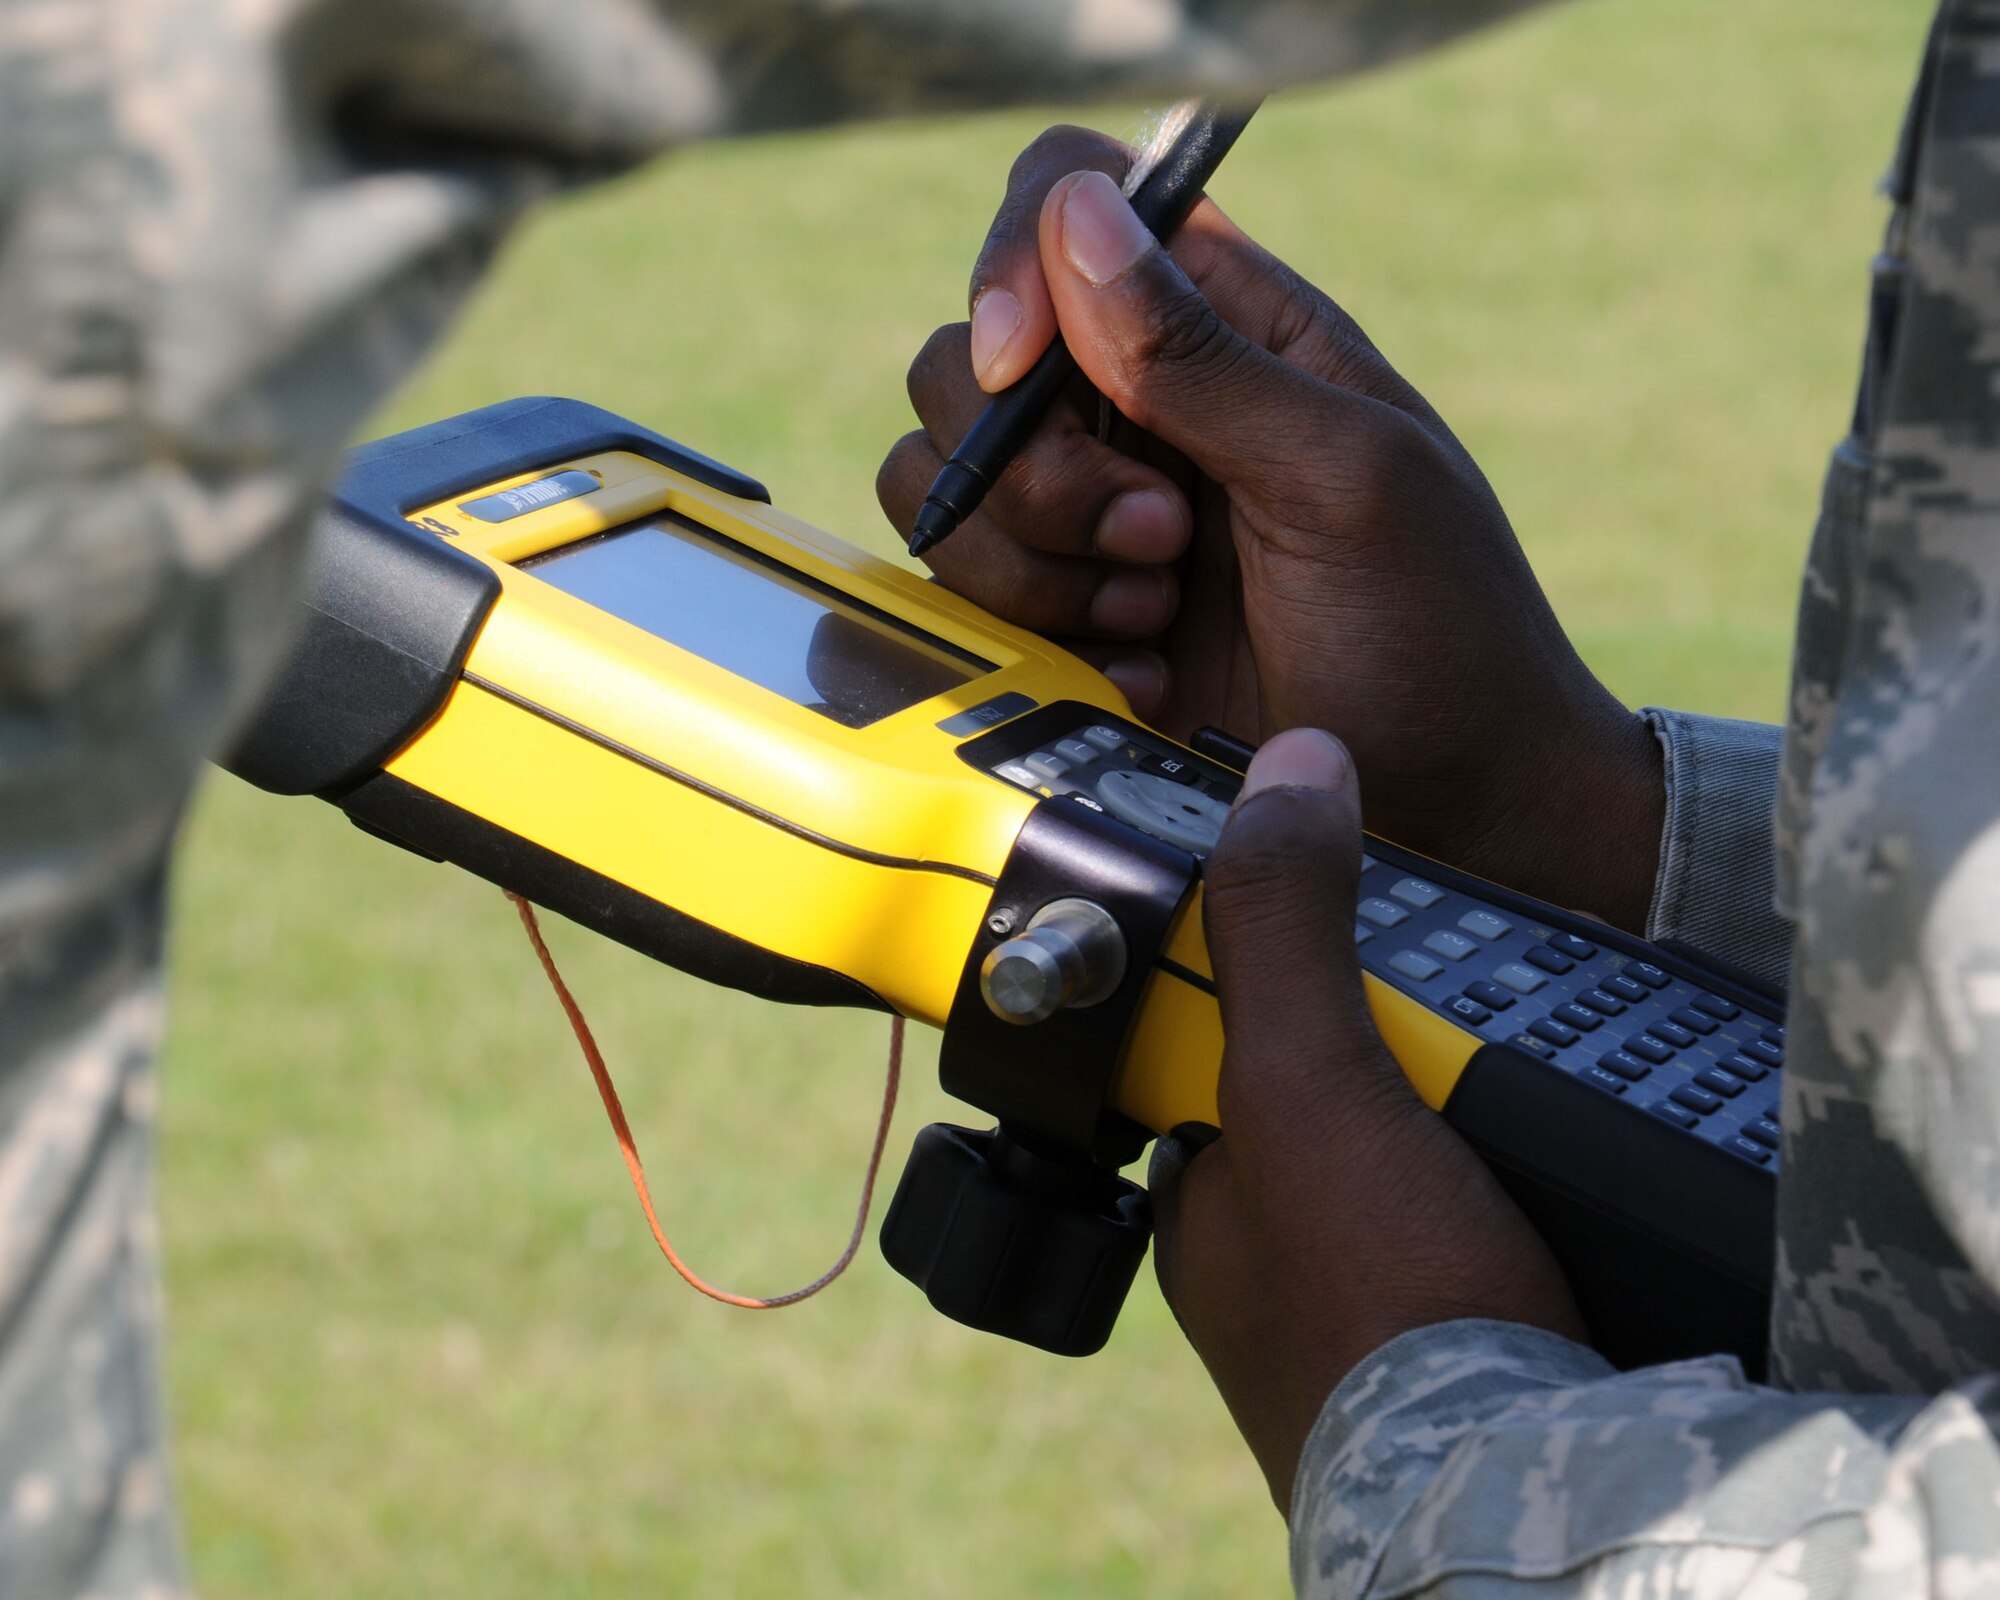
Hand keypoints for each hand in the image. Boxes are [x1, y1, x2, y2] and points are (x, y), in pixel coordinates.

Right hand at [877, 127, 1662, 928]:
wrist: (1449, 810)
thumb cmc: (1436, 633)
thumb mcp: (1342, 478)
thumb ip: (1203, 357)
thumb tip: (1079, 215)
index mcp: (1231, 325)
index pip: (1072, 203)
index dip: (1017, 265)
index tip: (1021, 369)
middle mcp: (1141, 402)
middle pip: (968, 358)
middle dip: (1037, 467)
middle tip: (1163, 538)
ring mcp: (1090, 511)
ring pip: (944, 478)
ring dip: (1036, 559)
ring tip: (1159, 614)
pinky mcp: (1061, 611)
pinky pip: (962, 586)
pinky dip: (1035, 632)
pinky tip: (1141, 675)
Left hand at [1147, 728, 1585, 1510]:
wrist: (1524, 1493)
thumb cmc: (1381, 1309)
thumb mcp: (1309, 1082)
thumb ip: (1284, 926)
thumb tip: (1286, 768)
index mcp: (1203, 1198)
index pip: (1218, 1036)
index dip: (1271, 962)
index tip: (1338, 910)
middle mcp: (1272, 1250)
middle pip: (1331, 1080)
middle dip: (1393, 1038)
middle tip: (1451, 1024)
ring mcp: (1371, 1292)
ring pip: (1416, 1139)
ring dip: (1468, 1105)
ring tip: (1515, 1091)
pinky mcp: (1471, 1325)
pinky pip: (1486, 1205)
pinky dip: (1517, 1175)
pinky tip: (1554, 1166)